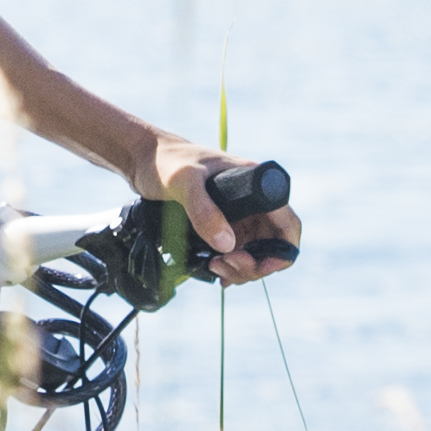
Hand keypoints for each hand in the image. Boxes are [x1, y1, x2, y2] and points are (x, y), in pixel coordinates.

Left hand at [144, 139, 298, 281]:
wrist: (143, 158)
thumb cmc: (166, 160)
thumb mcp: (184, 182)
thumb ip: (203, 210)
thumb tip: (226, 245)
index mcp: (255, 184)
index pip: (287, 222)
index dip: (283, 250)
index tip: (262, 266)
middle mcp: (251, 201)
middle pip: (271, 245)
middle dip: (255, 265)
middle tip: (226, 267)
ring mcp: (236, 214)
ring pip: (253, 252)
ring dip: (240, 269)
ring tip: (215, 268)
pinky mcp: (218, 223)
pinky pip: (234, 252)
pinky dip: (229, 267)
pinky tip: (214, 271)